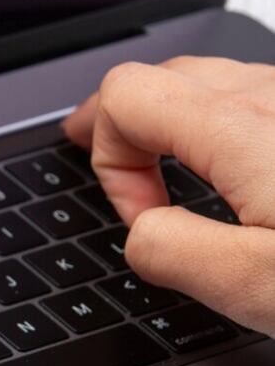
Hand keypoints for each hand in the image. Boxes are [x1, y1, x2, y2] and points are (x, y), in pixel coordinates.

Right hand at [64, 57, 274, 335]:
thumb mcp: (258, 287)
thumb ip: (173, 254)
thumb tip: (142, 236)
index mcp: (243, 131)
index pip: (124, 98)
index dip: (109, 158)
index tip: (139, 217)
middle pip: (160, 78)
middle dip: (121, 126)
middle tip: (106, 166)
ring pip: (212, 81)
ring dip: (172, 122)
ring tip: (162, 162)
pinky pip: (257, 98)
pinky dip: (221, 124)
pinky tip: (229, 164)